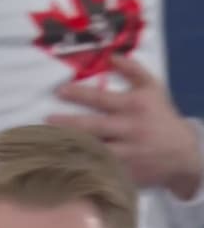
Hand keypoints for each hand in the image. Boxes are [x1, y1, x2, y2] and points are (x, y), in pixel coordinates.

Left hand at [48, 54, 200, 199]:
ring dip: (69, 147)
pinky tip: (59, 163)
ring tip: (45, 143)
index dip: (79, 94)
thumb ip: (132, 70)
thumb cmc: (160, 116)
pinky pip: (96, 168)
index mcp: (134, 106)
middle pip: (92, 127)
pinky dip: (79, 166)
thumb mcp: (152, 89)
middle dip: (66, 124)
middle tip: (45, 120)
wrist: (182, 154)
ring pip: (92, 150)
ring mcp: (125, 153)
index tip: (59, 91)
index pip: (101, 99)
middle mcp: (129, 129)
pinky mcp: (122, 172)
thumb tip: (110, 55)